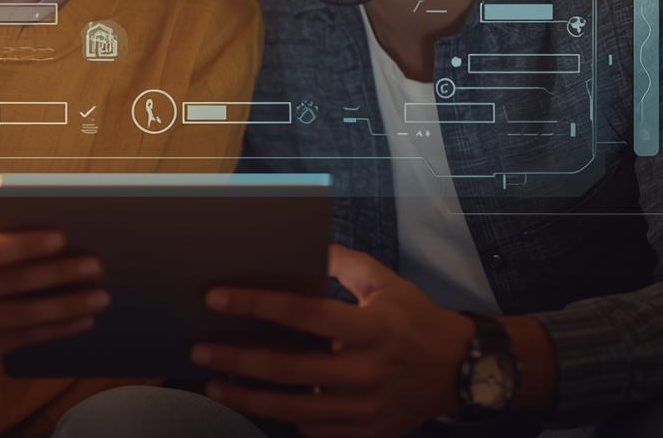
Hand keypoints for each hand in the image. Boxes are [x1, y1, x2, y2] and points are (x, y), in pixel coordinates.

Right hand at [0, 187, 108, 369]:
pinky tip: (81, 321)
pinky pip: (18, 342)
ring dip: (64, 307)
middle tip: (95, 265)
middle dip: (57, 275)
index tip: (60, 237)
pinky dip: (53, 332)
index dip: (23, 245)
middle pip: (10, 286)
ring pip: (20, 318)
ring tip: (99, 295)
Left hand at [190, 244, 474, 437]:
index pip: (302, 313)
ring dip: (248, 398)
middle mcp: (366, 371)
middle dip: (238, 360)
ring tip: (214, 386)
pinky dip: (283, 419)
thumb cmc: (417, 321)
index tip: (216, 297)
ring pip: (294, 408)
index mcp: (370, 328)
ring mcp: (366, 408)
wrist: (463, 371)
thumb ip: (345, 263)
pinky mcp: (367, 433)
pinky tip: (255, 406)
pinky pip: (315, 431)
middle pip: (289, 369)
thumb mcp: (386, 282)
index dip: (256, 304)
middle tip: (199, 351)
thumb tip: (304, 244)